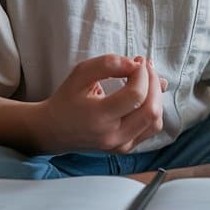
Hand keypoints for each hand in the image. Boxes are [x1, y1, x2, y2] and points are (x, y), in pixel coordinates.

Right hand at [37, 54, 167, 152]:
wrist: (53, 131)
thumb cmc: (66, 99)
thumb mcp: (81, 73)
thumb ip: (108, 64)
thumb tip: (136, 64)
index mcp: (98, 117)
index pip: (136, 96)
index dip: (143, 74)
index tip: (138, 61)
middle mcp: (112, 136)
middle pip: (151, 110)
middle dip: (154, 82)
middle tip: (145, 66)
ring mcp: (120, 146)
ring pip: (155, 121)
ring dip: (157, 96)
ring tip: (147, 78)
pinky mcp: (125, 148)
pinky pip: (150, 129)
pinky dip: (153, 109)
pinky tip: (145, 94)